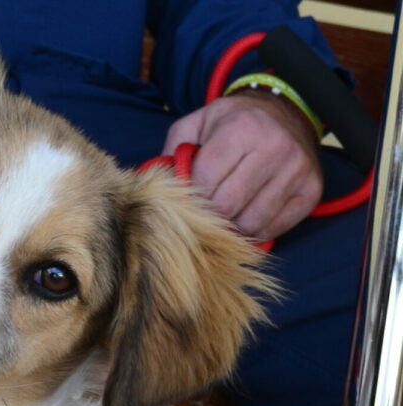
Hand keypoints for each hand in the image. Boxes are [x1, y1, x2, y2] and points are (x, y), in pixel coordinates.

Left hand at [163, 90, 322, 240]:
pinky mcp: (311, 190)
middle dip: (210, 216)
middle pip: (227, 207)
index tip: (188, 200)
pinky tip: (248, 214)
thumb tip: (158, 189)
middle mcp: (274, 148)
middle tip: (205, 212)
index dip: (191, 199)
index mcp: (240, 129)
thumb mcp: (195, 125)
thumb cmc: (231, 123)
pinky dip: (257, 230)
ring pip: (252, 222)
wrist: (284, 110)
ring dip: (233, 226)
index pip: (205, 184)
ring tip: (226, 214)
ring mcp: (297, 170)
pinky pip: (276, 228)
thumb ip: (172, 153)